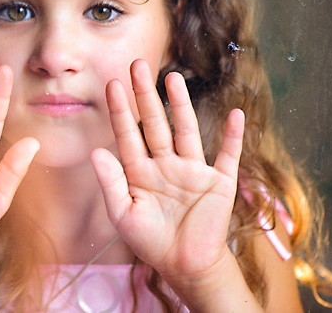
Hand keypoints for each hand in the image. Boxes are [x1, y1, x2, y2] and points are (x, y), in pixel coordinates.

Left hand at [91, 60, 244, 289]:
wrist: (186, 267)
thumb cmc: (151, 242)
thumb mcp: (124, 214)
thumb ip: (111, 182)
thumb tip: (95, 151)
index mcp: (141, 172)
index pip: (128, 134)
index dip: (120, 110)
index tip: (112, 84)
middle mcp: (166, 164)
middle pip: (155, 123)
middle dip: (145, 94)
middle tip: (137, 64)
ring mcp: (193, 171)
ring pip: (186, 130)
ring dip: (181, 104)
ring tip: (173, 78)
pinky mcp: (219, 183)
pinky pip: (228, 156)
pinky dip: (233, 136)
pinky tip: (236, 115)